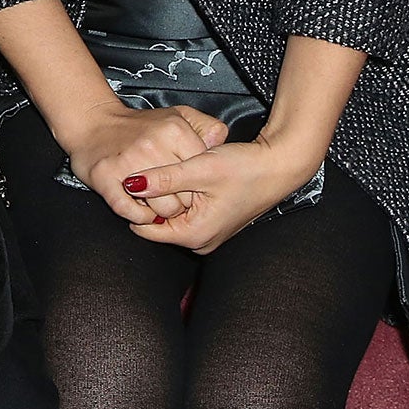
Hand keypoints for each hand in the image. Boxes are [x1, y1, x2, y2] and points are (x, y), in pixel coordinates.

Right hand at [57, 99, 226, 224]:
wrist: (91, 123)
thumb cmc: (139, 126)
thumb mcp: (178, 116)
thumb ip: (207, 127)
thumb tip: (219, 147)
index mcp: (174, 131)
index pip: (202, 177)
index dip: (197, 188)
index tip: (189, 187)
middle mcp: (152, 146)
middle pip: (185, 199)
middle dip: (181, 203)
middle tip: (171, 196)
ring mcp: (128, 163)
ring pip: (161, 211)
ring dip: (160, 213)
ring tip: (155, 202)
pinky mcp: (105, 178)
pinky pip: (132, 213)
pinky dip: (139, 217)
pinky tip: (140, 209)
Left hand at [124, 133, 322, 253]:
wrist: (278, 167)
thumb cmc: (243, 168)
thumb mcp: (199, 169)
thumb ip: (164, 178)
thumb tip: (130, 183)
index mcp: (195, 235)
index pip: (147, 229)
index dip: (136, 204)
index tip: (132, 180)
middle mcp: (201, 241)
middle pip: (158, 224)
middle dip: (151, 201)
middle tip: (150, 172)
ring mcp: (208, 233)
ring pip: (171, 216)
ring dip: (166, 197)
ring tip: (168, 172)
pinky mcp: (214, 222)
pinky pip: (185, 213)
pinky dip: (179, 197)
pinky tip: (183, 176)